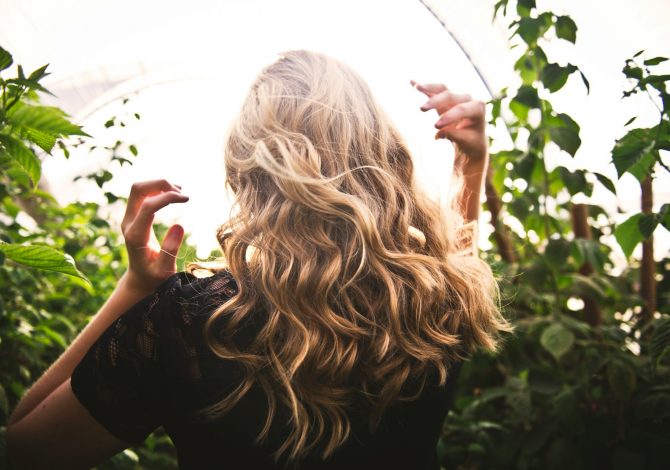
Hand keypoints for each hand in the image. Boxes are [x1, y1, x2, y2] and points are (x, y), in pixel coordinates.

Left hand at [120, 179, 188, 294]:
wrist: (140, 279)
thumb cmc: (154, 277)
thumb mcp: (164, 270)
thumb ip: (170, 250)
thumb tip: (179, 226)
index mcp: (136, 235)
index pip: (148, 206)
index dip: (167, 197)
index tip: (186, 199)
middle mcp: (128, 223)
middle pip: (138, 189)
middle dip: (160, 184)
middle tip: (182, 193)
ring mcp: (129, 218)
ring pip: (139, 189)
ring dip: (159, 185)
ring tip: (180, 193)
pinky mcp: (134, 216)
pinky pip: (142, 195)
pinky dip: (157, 189)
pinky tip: (173, 195)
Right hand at [411, 81, 487, 168]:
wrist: (471, 139)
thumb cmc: (471, 141)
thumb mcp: (466, 141)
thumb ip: (454, 135)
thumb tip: (438, 133)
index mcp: (477, 108)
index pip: (461, 109)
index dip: (448, 116)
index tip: (435, 126)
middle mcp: (467, 99)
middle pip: (450, 96)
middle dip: (435, 102)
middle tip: (421, 109)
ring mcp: (456, 97)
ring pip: (442, 89)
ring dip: (429, 87)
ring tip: (417, 87)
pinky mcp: (446, 99)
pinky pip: (434, 91)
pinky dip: (424, 88)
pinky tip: (412, 82)